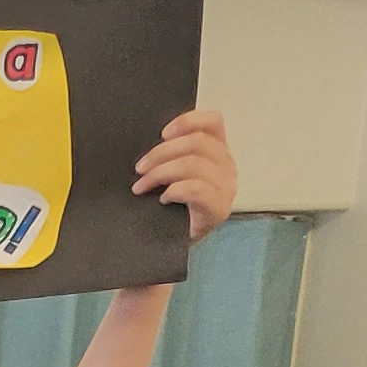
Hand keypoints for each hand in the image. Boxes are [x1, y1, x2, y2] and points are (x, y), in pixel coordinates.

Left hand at [134, 108, 235, 244]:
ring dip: (160, 173)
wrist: (167, 245)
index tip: (161, 134)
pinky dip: (175, 190)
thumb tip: (148, 140)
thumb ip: (169, 153)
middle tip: (139, 169)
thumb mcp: (168, 173)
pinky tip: (163, 199)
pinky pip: (196, 189)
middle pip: (197, 143)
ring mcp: (226, 188)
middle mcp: (227, 166)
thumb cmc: (167, 208)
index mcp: (216, 151)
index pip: (213, 122)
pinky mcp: (219, 209)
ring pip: (194, 164)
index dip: (187, 121)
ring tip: (142, 186)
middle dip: (161, 153)